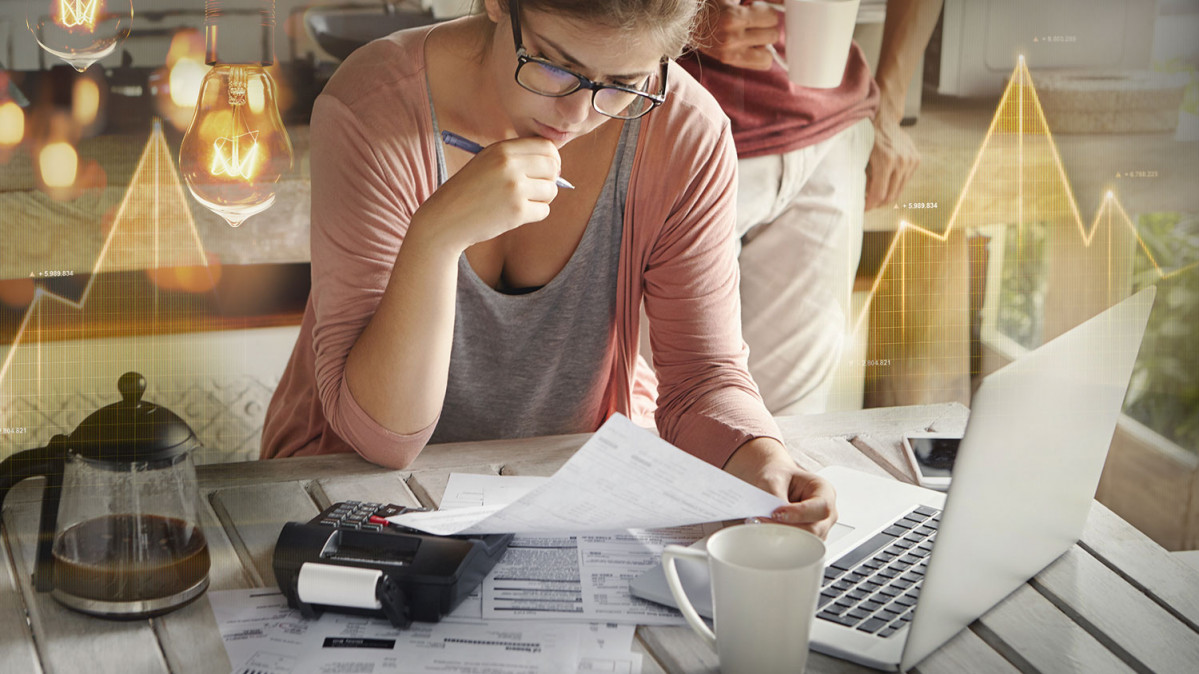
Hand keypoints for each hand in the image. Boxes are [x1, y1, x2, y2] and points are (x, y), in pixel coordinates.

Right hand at [412, 137, 561, 251]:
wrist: (446, 218)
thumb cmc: (469, 191)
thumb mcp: (487, 162)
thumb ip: (517, 157)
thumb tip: (555, 165)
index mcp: (502, 149)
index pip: (547, 147)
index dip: (553, 159)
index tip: (548, 170)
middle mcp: (510, 165)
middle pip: (553, 168)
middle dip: (551, 179)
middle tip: (537, 189)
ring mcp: (514, 188)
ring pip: (551, 191)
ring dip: (542, 199)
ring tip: (521, 202)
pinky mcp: (517, 211)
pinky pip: (544, 211)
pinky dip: (534, 214)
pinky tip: (515, 215)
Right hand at [695, 0, 781, 70]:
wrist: (688, 20)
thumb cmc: (713, 4)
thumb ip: (758, 0)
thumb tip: (784, 2)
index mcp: (733, 17)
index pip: (771, 17)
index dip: (766, 11)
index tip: (755, 9)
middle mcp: (732, 38)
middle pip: (772, 35)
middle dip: (766, 26)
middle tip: (753, 22)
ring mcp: (730, 53)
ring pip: (769, 53)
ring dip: (764, 42)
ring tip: (751, 34)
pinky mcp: (729, 61)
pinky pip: (762, 64)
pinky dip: (761, 55)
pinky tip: (751, 45)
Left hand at [724, 437, 837, 538]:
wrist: (776, 484)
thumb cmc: (780, 478)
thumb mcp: (774, 479)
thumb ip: (775, 496)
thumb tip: (772, 517)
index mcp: (825, 491)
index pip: (821, 507)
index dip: (799, 514)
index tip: (776, 513)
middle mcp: (827, 513)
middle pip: (815, 530)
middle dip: (788, 528)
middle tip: (762, 522)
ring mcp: (820, 529)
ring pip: (807, 542)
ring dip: (783, 536)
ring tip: (761, 525)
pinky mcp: (808, 540)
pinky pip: (798, 547)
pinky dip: (781, 541)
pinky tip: (767, 532)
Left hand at [865, 113, 920, 210]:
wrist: (884, 121)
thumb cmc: (868, 140)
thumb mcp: (861, 158)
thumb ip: (864, 178)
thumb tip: (866, 197)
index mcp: (886, 161)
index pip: (879, 193)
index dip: (870, 204)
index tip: (864, 209)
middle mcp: (902, 162)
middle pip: (891, 195)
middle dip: (879, 203)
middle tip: (870, 204)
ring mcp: (911, 160)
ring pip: (899, 190)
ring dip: (888, 195)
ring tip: (877, 194)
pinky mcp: (916, 160)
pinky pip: (905, 180)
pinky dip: (895, 184)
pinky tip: (886, 181)